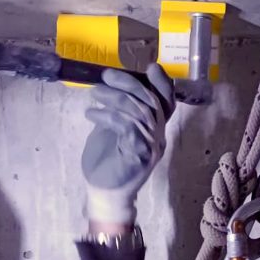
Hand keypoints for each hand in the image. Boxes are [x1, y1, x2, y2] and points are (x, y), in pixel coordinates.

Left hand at [81, 64, 175, 225]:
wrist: (105, 193)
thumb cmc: (108, 161)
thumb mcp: (114, 130)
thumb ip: (121, 111)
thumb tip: (113, 86)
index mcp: (155, 129)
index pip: (167, 102)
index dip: (162, 83)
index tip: (150, 67)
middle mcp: (158, 136)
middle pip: (151, 101)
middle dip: (128, 83)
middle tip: (106, 75)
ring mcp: (150, 147)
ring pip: (139, 111)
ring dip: (114, 97)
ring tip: (94, 93)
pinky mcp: (138, 155)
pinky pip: (127, 126)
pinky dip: (108, 115)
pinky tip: (91, 114)